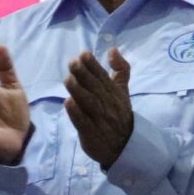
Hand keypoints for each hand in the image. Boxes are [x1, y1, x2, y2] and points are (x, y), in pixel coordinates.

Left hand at [64, 48, 134, 169]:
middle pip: (95, 87)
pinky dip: (76, 113)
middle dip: (84, 74)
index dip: (93, 65)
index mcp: (114, 92)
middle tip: (72, 62)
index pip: (103, 76)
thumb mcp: (122, 91)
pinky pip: (83, 122)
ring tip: (68, 79)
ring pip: (89, 103)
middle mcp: (107, 104)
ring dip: (78, 91)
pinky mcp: (91, 133)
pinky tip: (68, 103)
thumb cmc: (119, 114)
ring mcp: (99, 119)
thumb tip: (113, 49)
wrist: (125, 146)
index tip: (84, 54)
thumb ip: (120, 70)